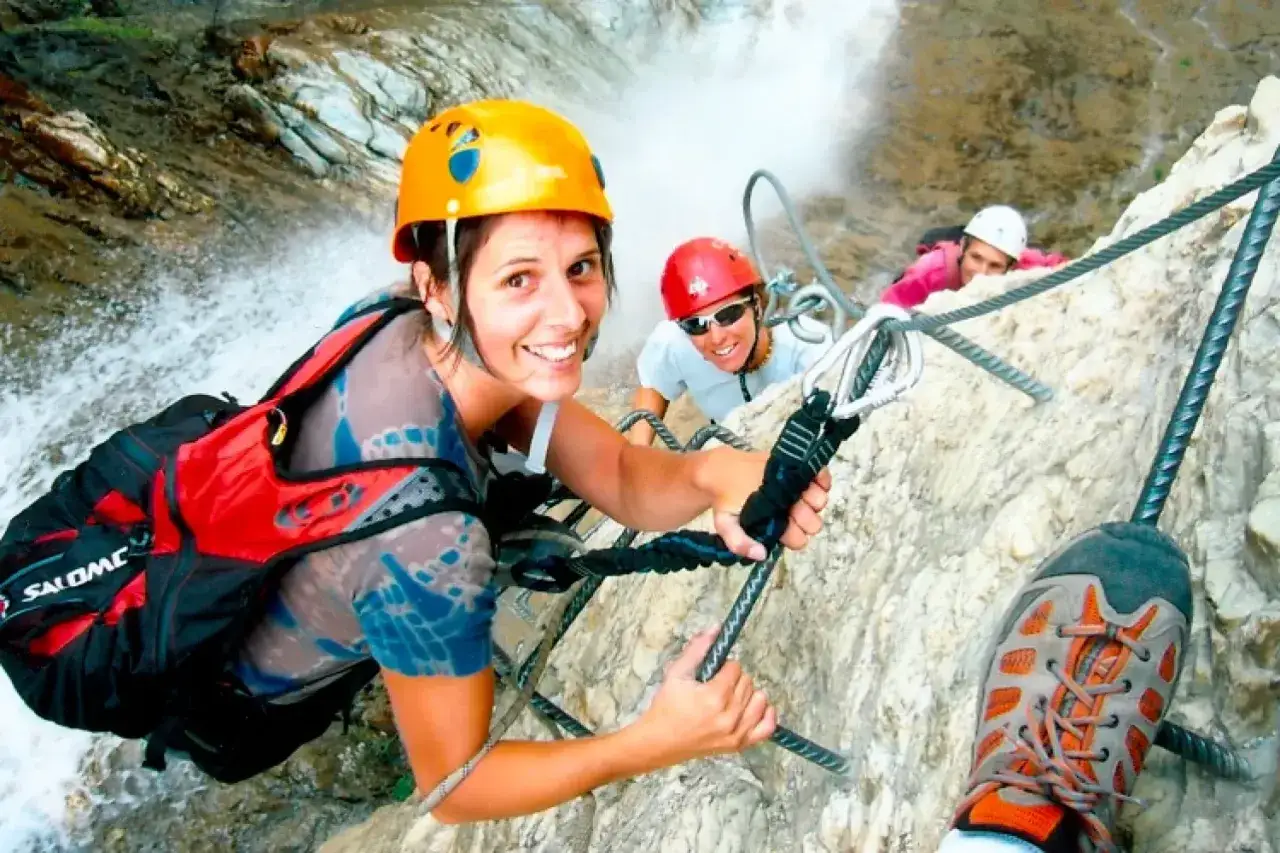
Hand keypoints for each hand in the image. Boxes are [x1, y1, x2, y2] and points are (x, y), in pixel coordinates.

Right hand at [632, 628, 776, 765]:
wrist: (659, 741)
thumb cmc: (666, 707)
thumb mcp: (676, 673)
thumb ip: (697, 649)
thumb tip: (716, 629)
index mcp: (714, 696)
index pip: (735, 668)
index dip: (724, 666)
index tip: (712, 673)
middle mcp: (729, 716)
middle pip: (748, 683)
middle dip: (734, 678)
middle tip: (716, 684)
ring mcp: (736, 733)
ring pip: (760, 700)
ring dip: (748, 694)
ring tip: (730, 696)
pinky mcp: (738, 745)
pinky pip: (767, 727)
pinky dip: (766, 714)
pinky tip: (754, 707)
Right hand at [699, 447, 831, 560]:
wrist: (722, 471)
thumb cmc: (728, 500)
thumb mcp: (725, 525)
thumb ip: (738, 543)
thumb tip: (761, 554)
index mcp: (779, 527)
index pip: (798, 539)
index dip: (795, 535)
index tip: (782, 523)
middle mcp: (793, 512)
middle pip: (813, 523)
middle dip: (805, 518)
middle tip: (790, 507)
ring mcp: (800, 493)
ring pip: (820, 500)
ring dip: (813, 498)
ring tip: (797, 492)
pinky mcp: (804, 474)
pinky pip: (823, 477)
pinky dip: (821, 479)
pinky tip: (807, 479)